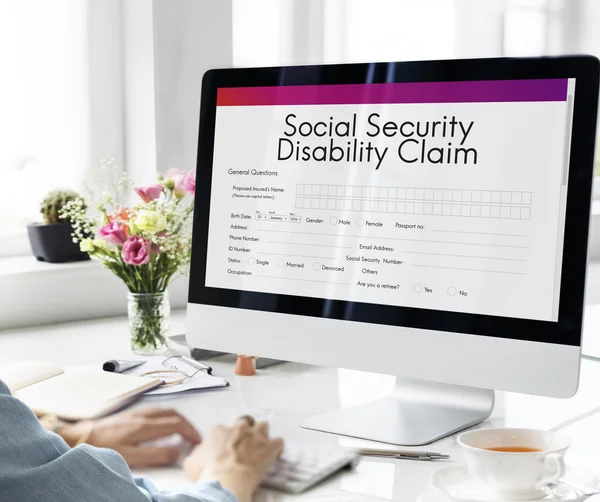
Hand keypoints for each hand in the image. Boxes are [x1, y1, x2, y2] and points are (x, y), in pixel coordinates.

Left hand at [63, 408, 200, 467]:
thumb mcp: (130, 457)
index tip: (197, 441)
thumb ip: (155, 454)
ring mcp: (137, 413)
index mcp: (145, 425)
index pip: (177, 424)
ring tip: (183, 431)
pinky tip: (163, 425)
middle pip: (174, 414)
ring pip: (165, 410)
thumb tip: (176, 451)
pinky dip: (167, 417)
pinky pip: (156, 411)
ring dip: (178, 419)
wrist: (79, 436)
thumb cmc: (101, 447)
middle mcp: (143, 416)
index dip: (190, 432)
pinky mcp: (130, 415)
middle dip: (188, 424)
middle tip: (194, 436)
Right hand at [183, 417, 283, 501]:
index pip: (223, 429)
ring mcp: (255, 435)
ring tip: (261, 447)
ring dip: (262, 435)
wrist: (225, 481)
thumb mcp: (191, 462)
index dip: (226, 439)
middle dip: (245, 432)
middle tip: (244, 446)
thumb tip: (200, 451)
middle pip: (245, 423)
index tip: (226, 449)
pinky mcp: (269, 446)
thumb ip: (198, 452)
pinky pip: (278, 442)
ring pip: (263, 426)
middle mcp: (238, 428)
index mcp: (219, 430)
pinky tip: (274, 455)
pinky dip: (277, 448)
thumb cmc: (206, 473)